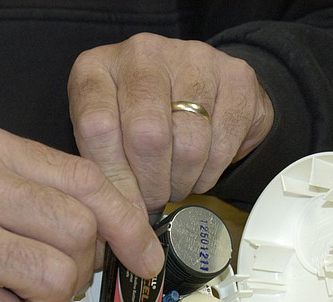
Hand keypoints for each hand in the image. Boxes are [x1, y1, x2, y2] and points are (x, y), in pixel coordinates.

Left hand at [68, 33, 273, 214]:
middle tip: (155, 199)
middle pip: (147, 135)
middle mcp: (142, 53)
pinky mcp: (235, 75)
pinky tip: (199, 170)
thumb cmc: (141, 117)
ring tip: (176, 183)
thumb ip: (106, 168)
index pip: (97, 126)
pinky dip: (211, 171)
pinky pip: (224, 142)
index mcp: (97, 68)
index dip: (114, 178)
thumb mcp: (108, 137)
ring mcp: (192, 58)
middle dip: (153, 184)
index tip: (125, 209)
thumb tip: (121, 218)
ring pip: (189, 144)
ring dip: (183, 180)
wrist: (197, 87)